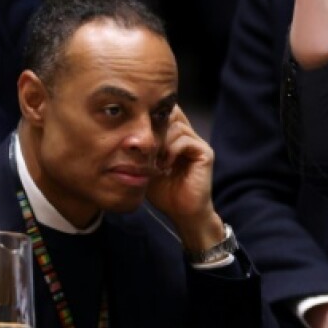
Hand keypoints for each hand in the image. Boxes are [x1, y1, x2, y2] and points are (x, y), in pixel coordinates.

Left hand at [146, 106, 221, 251]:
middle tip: (143, 148)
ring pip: (176, 127)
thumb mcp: (146, 167)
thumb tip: (123, 136)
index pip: (165, 114)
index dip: (150, 117)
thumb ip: (140, 151)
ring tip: (153, 161)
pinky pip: (184, 141)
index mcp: (175, 138)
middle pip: (171, 114)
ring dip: (161, 142)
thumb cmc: (164, 193)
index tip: (135, 131)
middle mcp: (189, 137)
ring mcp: (198, 144)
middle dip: (154, 129)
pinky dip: (171, 151)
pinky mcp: (204, 153)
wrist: (183, 213)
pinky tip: (164, 165)